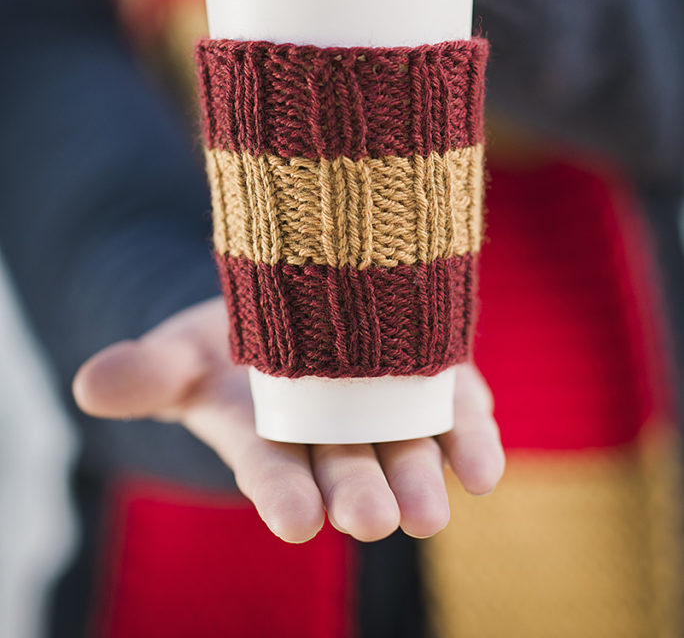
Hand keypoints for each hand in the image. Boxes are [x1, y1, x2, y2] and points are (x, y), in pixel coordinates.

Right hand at [73, 298, 504, 543]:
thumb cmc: (222, 349)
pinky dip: (470, 436)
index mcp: (266, 435)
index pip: (271, 471)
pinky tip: (483, 465)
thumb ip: (146, 373)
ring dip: (421, 476)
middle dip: (359, 493)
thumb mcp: (178, 353)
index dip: (281, 492)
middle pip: (347, 468)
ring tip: (433, 510)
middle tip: (374, 520)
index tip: (296, 518)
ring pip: (405, 448)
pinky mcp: (426, 379)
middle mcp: (329, 433)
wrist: (288, 310)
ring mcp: (383, 409)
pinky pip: (453, 411)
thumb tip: (89, 385)